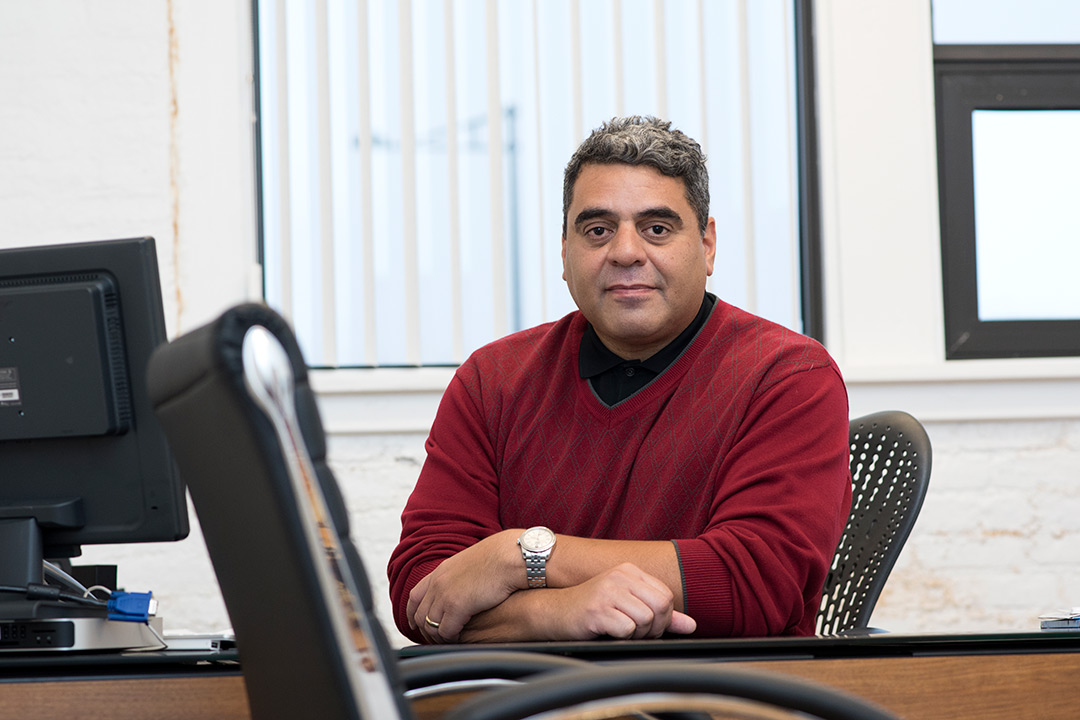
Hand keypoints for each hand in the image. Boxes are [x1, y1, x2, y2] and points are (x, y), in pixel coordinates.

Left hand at [407, 529, 521, 642]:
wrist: (510, 555)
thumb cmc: (499, 558)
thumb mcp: (470, 563)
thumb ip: (459, 575)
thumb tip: (462, 585)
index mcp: (440, 571)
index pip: (415, 596)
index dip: (413, 613)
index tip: (416, 623)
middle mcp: (438, 583)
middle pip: (419, 614)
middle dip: (424, 630)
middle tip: (434, 639)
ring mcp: (445, 594)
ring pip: (430, 625)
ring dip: (437, 636)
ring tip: (448, 641)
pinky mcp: (457, 606)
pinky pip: (445, 631)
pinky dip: (449, 639)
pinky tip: (458, 639)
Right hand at [554, 562, 696, 639]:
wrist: (555, 612)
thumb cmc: (593, 610)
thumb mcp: (627, 604)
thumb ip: (660, 613)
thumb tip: (691, 625)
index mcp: (630, 571)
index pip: (666, 595)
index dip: (663, 617)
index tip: (647, 625)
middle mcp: (620, 576)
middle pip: (661, 606)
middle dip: (654, 627)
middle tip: (636, 632)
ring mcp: (608, 591)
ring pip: (646, 619)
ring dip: (636, 634)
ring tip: (619, 630)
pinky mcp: (597, 609)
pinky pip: (627, 629)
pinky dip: (621, 636)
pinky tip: (608, 631)